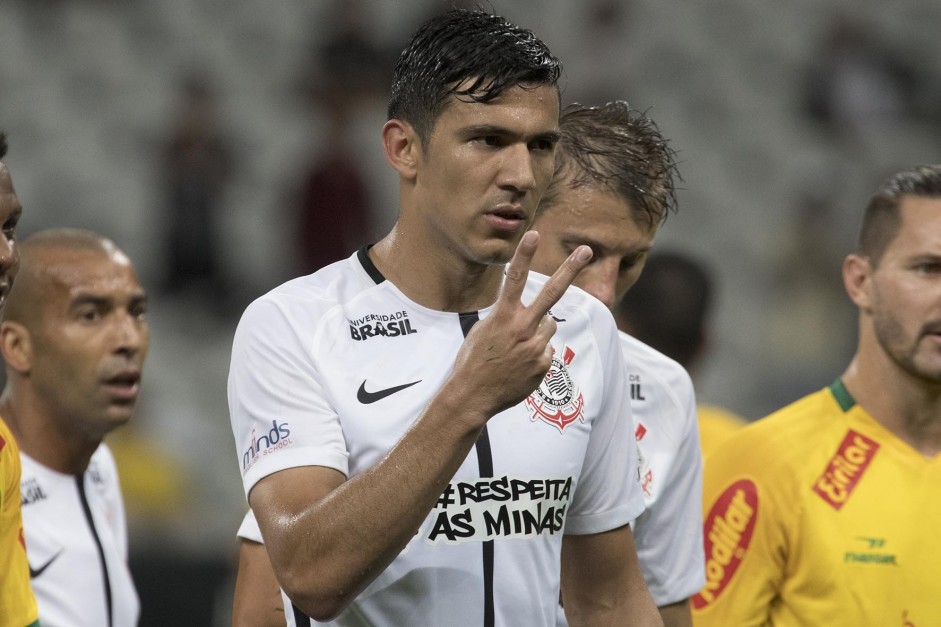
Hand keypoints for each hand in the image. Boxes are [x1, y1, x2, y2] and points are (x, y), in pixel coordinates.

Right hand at [449, 231, 591, 419]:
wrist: (473, 395)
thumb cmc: (473, 360)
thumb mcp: (482, 330)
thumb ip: (508, 317)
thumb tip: (533, 315)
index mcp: (503, 316)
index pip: (515, 279)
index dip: (524, 255)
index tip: (533, 234)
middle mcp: (523, 328)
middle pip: (552, 293)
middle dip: (570, 269)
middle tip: (586, 250)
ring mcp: (536, 347)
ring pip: (548, 326)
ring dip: (536, 332)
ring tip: (515, 350)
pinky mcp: (543, 365)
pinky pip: (545, 350)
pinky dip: (535, 354)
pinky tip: (518, 366)